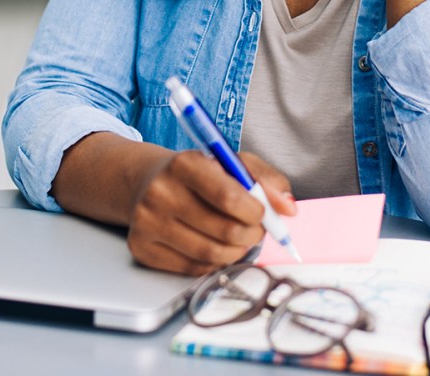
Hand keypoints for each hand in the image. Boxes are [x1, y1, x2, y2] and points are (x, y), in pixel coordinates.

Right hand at [127, 150, 295, 275]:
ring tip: (239, 238)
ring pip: (211, 254)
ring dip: (237, 251)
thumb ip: (264, 179)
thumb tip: (288, 208)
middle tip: (255, 229)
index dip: (256, 211)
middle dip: (252, 234)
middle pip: (225, 231)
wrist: (146, 181)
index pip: (229, 197)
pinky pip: (193, 269)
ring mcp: (148, 222)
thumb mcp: (230, 161)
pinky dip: (214, 262)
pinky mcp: (142, 248)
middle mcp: (161, 192)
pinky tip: (214, 245)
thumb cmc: (196, 172)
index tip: (262, 212)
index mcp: (184, 163)